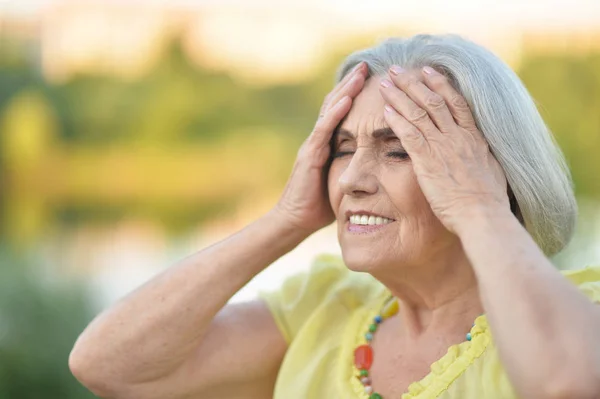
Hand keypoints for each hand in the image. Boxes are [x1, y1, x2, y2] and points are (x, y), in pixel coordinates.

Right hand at [274, 62, 367, 232]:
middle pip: (335, 104)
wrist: (294, 221)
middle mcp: (318, 140)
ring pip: (329, 111)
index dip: (354, 94)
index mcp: (327, 144)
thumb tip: (375, 165)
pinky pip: (323, 130)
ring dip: (345, 90)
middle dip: (351, 83)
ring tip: (360, 73)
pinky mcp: (309, 155)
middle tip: (368, 65)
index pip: (341, 112)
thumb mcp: (340, 182)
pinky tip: (346, 99)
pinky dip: (335, 113)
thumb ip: (351, 168)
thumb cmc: (318, 205)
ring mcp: (312, 145)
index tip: (372, 78)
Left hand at [379, 66, 509, 233]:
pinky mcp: (428, 161)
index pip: (456, 102)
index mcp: (474, 137)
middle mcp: (458, 137)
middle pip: (433, 101)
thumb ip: (481, 155)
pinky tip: (386, 110)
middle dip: (412, 82)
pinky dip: (397, 120)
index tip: (427, 70)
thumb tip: (481, 151)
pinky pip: (410, 135)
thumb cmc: (488, 201)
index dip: (440, 83)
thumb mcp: (491, 170)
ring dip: (399, 95)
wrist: (483, 216)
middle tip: (396, 69)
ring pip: (418, 113)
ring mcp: (443, 147)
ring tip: (384, 82)